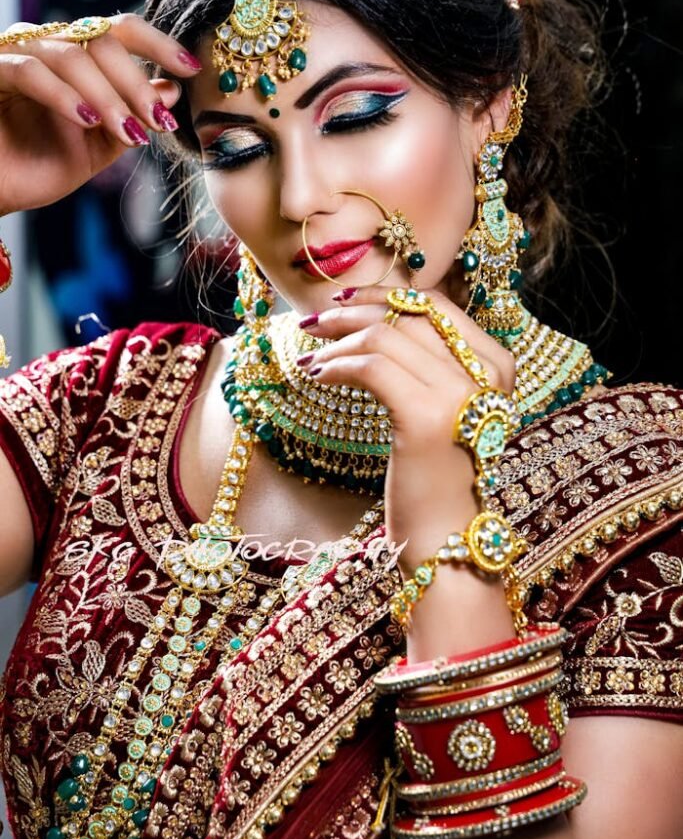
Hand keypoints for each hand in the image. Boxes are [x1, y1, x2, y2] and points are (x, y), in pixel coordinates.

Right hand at [0, 13, 201, 216]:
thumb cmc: (37, 168)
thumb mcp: (99, 146)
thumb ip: (132, 118)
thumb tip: (171, 90)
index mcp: (75, 56)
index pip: (121, 31)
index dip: (159, 44)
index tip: (193, 70)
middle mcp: (45, 44)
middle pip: (101, 39)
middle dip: (137, 84)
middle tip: (161, 123)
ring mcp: (15, 52)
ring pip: (71, 54)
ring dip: (108, 96)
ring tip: (128, 133)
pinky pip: (30, 71)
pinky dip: (64, 95)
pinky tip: (87, 120)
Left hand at [297, 286, 515, 572]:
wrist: (449, 543)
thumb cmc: (436, 479)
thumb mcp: (441, 411)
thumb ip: (426, 366)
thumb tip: (374, 320)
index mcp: (497, 364)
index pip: (435, 305)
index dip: (385, 295)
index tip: (344, 302)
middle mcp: (487, 372)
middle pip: (408, 313)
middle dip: (353, 311)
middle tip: (313, 322)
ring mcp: (461, 393)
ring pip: (385, 336)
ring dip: (337, 341)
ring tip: (309, 357)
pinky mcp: (426, 416)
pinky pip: (370, 367)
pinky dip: (336, 365)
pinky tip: (314, 376)